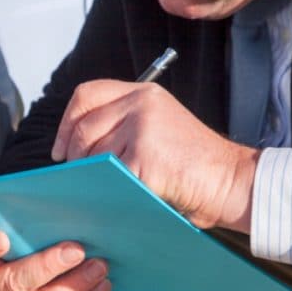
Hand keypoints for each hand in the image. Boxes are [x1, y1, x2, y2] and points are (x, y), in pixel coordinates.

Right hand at [0, 231, 111, 290]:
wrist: (12, 285)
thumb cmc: (13, 250)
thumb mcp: (6, 232)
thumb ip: (19, 221)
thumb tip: (58, 207)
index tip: (1, 238)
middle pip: (11, 284)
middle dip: (46, 267)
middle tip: (76, 251)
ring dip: (73, 286)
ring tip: (98, 267)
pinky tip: (101, 286)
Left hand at [51, 80, 259, 230]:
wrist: (231, 180)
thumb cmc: (192, 163)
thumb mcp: (157, 127)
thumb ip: (121, 124)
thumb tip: (72, 146)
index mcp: (143, 93)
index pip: (87, 95)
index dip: (66, 122)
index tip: (60, 150)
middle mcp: (141, 104)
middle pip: (83, 129)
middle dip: (75, 158)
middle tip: (82, 177)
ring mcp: (143, 129)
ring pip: (93, 156)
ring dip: (94, 177)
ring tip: (112, 187)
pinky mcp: (144, 158)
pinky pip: (108, 177)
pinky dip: (108, 191)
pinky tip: (121, 197)